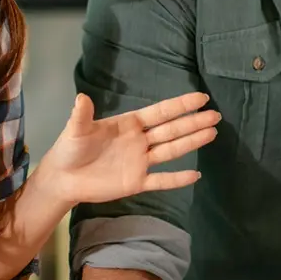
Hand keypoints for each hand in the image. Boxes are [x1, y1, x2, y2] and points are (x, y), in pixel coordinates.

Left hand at [39, 92, 219, 208]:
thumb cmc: (70, 149)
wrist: (64, 179)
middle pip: (172, 130)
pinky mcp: (137, 182)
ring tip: (212, 134)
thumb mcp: (76, 130)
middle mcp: (140, 141)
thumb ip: (82, 115)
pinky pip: (161, 180)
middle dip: (194, 123)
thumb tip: (81, 97)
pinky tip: (195, 175)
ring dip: (192, 143)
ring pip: (171, 151)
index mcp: (129, 124)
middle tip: (216, 116)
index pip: (160, 113)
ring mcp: (140, 162)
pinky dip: (178, 179)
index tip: (201, 98)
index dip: (180, 106)